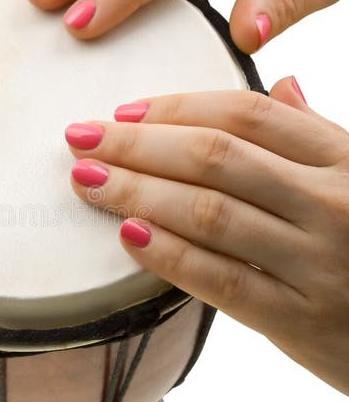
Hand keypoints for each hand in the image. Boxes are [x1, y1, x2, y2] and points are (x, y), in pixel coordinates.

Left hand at [64, 77, 348, 394]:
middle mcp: (334, 201)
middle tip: (80, 139)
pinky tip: (126, 234)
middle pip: (216, 157)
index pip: (248, 114)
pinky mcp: (300, 318)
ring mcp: (318, 261)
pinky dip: (168, 253)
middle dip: (138, 144)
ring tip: (87, 180)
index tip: (121, 111)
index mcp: (346, 158)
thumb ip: (320, 133)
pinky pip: (220, 279)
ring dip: (138, 191)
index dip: (176, 107)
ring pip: (209, 212)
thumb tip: (283, 83)